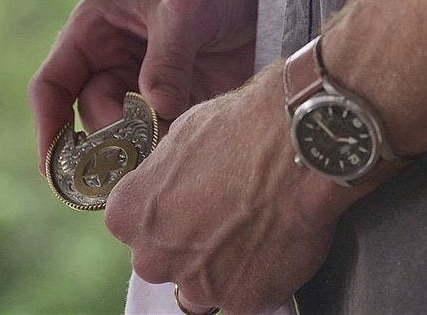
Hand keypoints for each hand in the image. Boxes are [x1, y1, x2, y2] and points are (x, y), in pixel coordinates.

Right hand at [28, 0, 260, 171]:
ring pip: (126, 134)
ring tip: (175, 142)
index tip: (57, 170)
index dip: (49, 128)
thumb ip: (167, 60)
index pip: (53, 85)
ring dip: (144, 146)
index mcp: (95, 30)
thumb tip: (155, 110)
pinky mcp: (178, 104)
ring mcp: (145, 86)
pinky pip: (161, 138)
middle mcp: (112, 61)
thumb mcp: (187, 11)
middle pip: (92, 118)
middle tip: (149, 144)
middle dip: (114, 137)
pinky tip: (189, 146)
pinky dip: (169, 148)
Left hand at [104, 63, 383, 312]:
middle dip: (188, 246)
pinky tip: (273, 246)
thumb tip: (170, 184)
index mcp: (127, 215)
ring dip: (219, 269)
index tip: (189, 203)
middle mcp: (152, 257)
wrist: (298, 145)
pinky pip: (244, 299)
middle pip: (163, 262)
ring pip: (201, 287)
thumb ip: (162, 177)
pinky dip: (257, 281)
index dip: (166, 214)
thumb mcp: (180, 136)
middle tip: (223, 218)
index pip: (134, 227)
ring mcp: (197, 283)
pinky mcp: (242, 300)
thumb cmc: (241, 128)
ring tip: (252, 233)